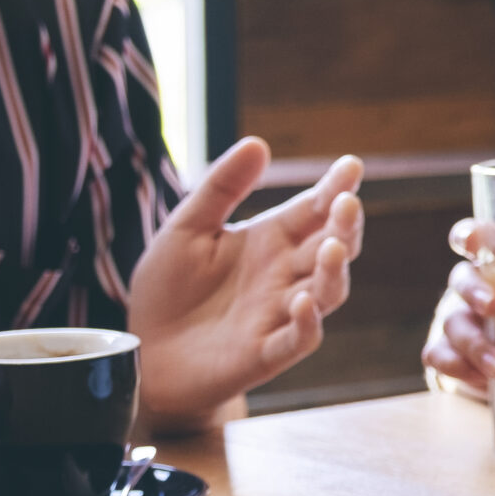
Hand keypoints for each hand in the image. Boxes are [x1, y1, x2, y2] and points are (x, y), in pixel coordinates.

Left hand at [126, 141, 363, 429]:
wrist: (143, 353)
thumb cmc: (168, 290)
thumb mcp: (186, 228)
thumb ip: (221, 187)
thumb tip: (258, 142)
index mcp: (270, 241)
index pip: (313, 209)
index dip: (335, 188)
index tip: (351, 166)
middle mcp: (284, 275)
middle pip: (332, 247)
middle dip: (346, 225)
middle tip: (347, 203)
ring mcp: (279, 315)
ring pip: (328, 291)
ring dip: (336, 271)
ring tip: (333, 247)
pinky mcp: (265, 353)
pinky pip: (299, 339)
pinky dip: (307, 323)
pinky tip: (301, 302)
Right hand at [421, 219, 494, 392]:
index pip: (478, 238)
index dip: (470, 235)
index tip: (471, 242)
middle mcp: (476, 288)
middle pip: (461, 279)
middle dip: (475, 292)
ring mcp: (459, 321)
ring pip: (452, 325)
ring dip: (474, 345)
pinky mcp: (451, 355)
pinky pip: (441, 360)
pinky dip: (458, 371)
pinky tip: (482, 383)